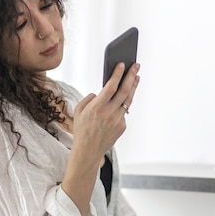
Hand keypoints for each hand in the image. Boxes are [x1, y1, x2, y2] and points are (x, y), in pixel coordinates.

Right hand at [61, 61, 139, 215]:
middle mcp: (110, 113)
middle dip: (131, 76)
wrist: (88, 151)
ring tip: (136, 77)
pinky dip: (122, 105)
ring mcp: (118, 120)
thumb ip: (89, 99)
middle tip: (136, 65)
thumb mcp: (78, 111)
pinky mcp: (122, 126)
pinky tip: (123, 99)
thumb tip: (100, 93)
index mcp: (97, 107)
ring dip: (132, 87)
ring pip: (128, 100)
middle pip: (125, 90)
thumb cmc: (82, 130)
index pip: (111, 86)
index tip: (122, 64)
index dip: (118, 74)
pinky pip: (123, 112)